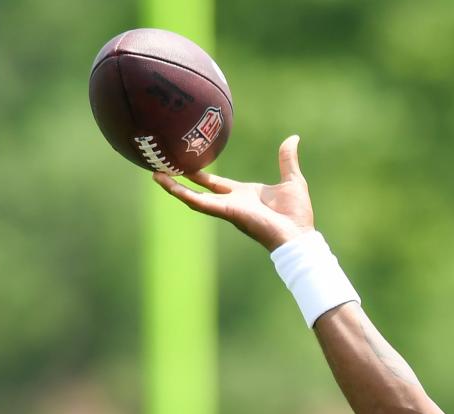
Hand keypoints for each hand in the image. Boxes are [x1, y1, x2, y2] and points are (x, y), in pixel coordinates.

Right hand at [153, 134, 315, 250]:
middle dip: (181, 179)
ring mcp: (227, 208)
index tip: (187, 163)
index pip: (216, 183)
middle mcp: (232, 202)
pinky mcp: (226, 212)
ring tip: (155, 175)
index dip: (200, 175)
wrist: (298, 234)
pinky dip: (183, 195)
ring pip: (193, 197)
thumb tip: (293, 138)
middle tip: (162, 167)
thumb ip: (287, 159)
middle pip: (200, 189)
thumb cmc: (296, 214)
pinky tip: (168, 186)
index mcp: (244, 194)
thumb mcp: (292, 179)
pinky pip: (200, 203)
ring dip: (174, 188)